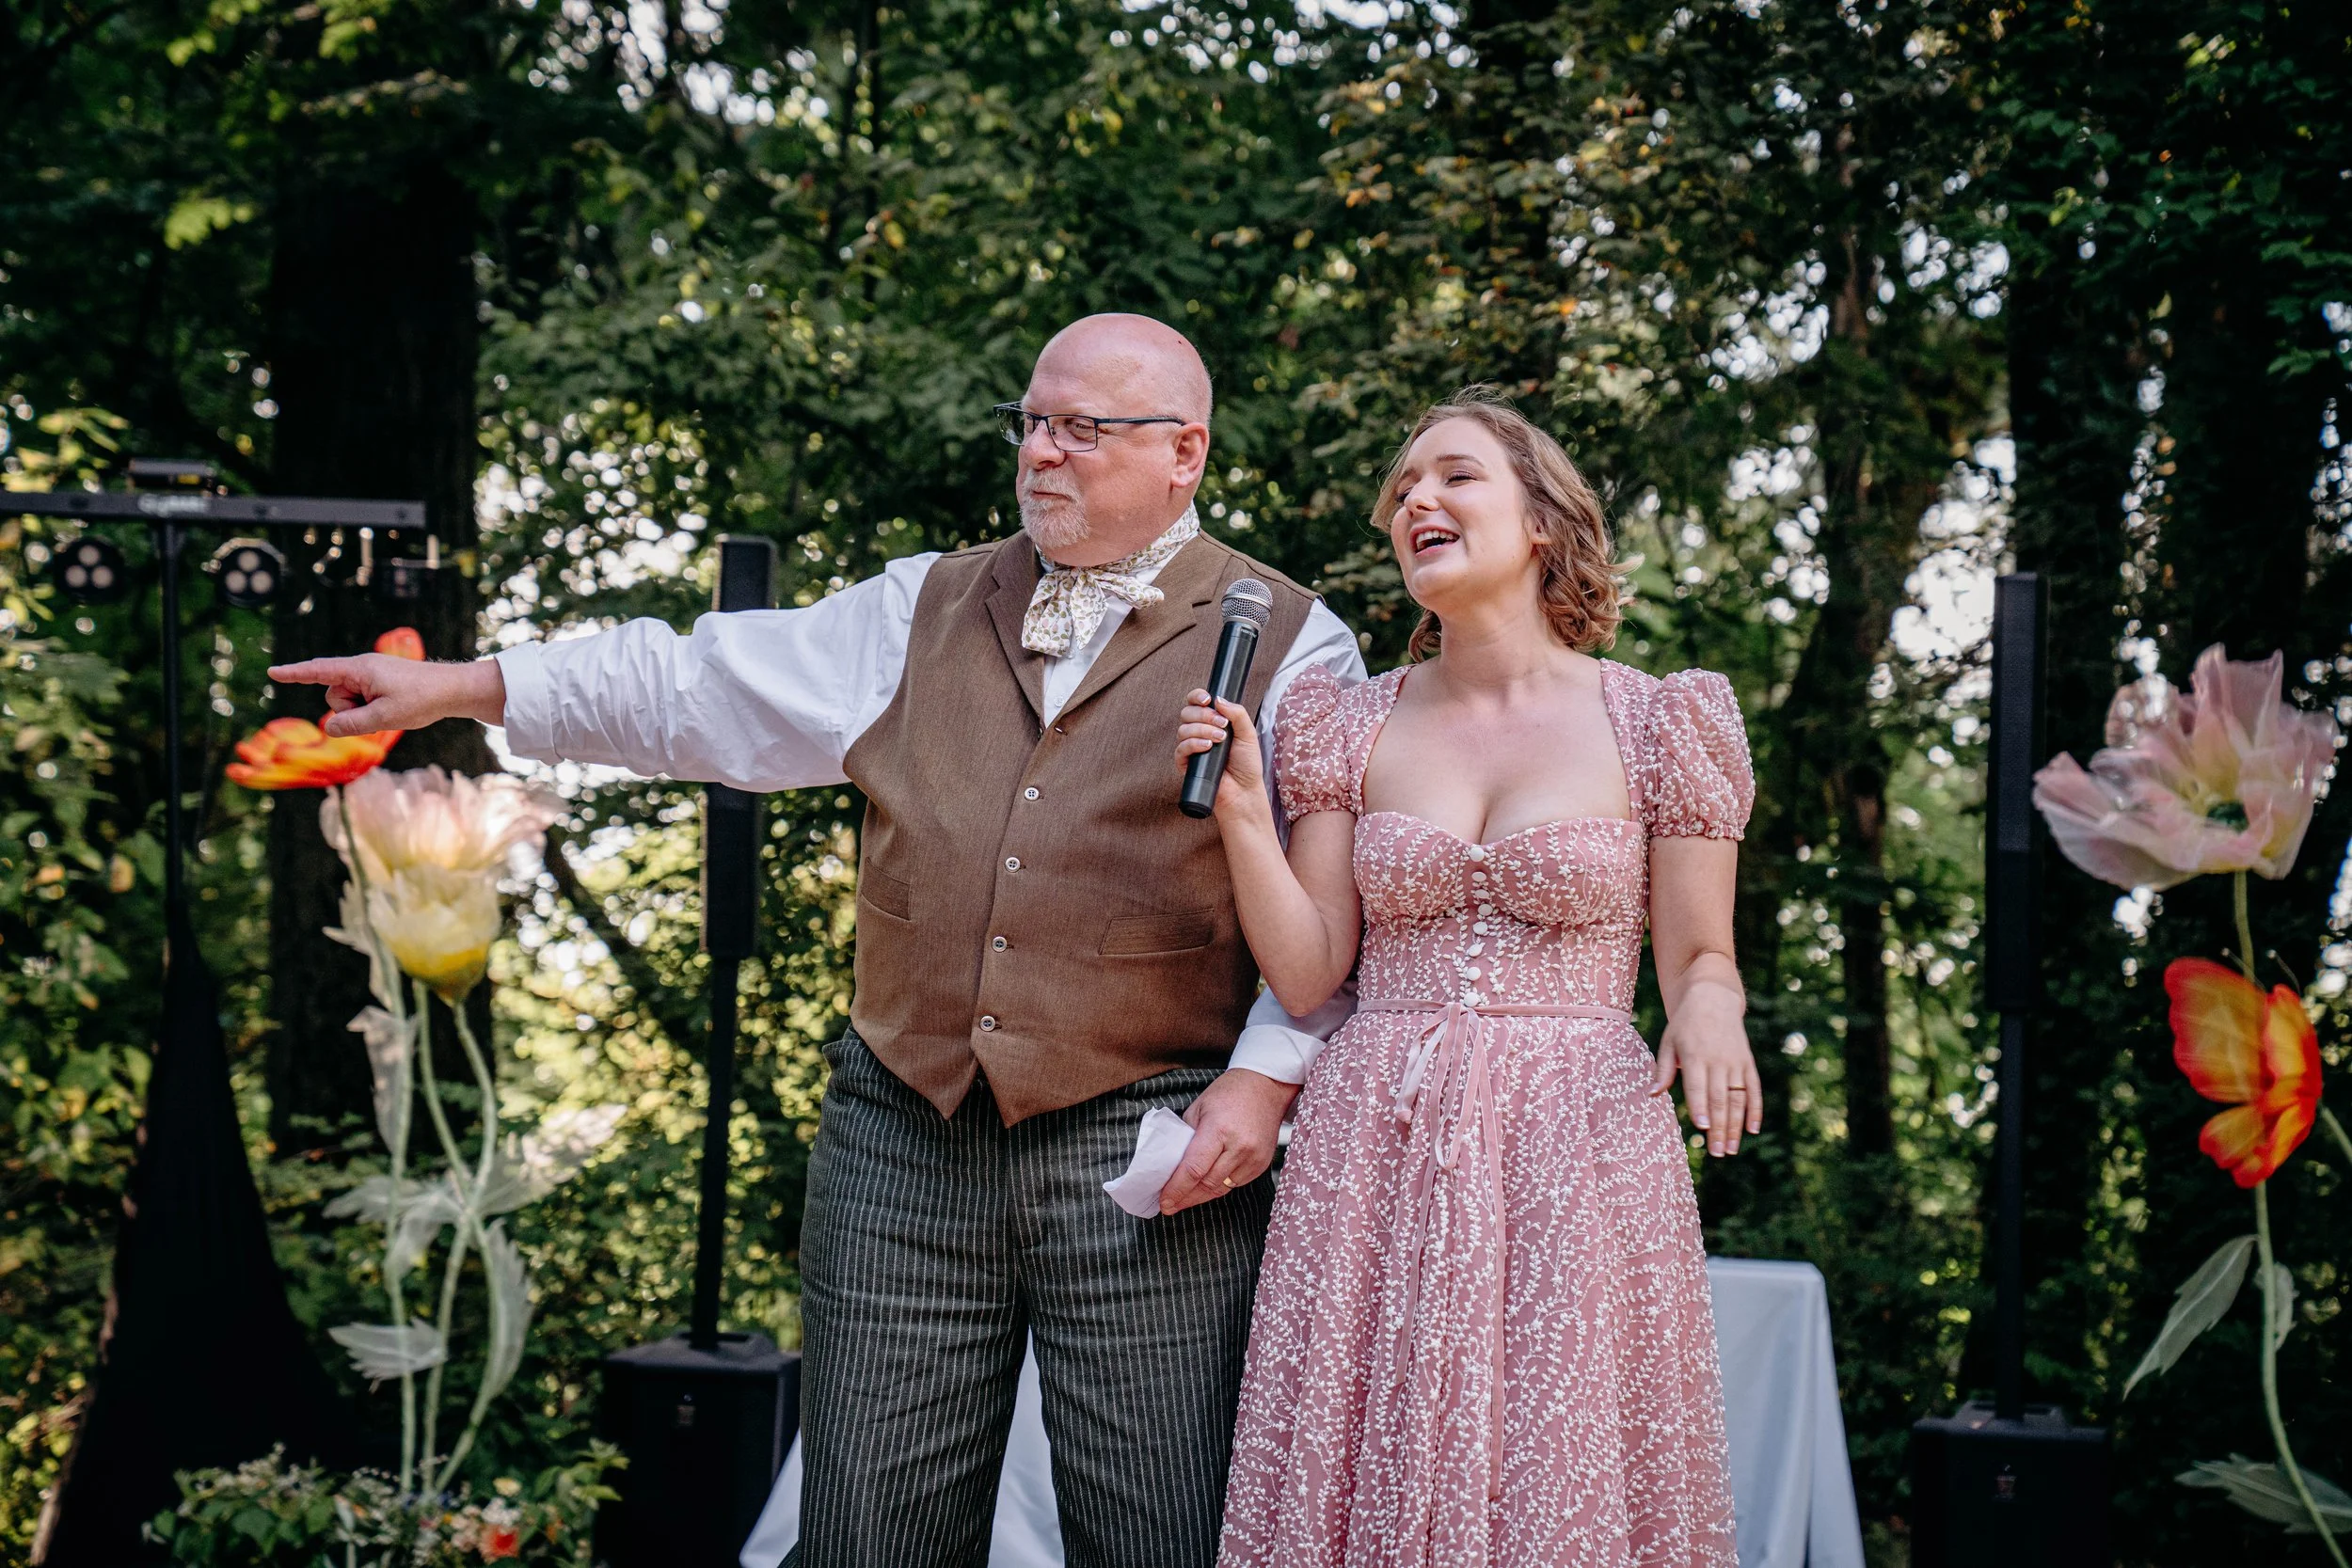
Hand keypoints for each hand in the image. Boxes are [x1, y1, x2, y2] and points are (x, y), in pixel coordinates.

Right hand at [268, 654, 506, 736]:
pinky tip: (393, 709)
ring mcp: (372, 676)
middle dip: (348, 711)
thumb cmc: (422, 699)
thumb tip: (329, 727)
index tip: (273, 672)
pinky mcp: (381, 684)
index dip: (294, 674)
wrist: (453, 690)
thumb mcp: (384, 717)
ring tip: (391, 710)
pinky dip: (372, 710)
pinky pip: (363, 702)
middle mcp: (362, 669)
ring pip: (348, 702)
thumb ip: (352, 724)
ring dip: (362, 712)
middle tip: (381, 712)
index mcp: (360, 669)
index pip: (319, 671)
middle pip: (334, 695)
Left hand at [1158, 1068, 1299, 1213]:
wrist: (1266, 1087)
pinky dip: (1219, 1188)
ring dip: (1200, 1197)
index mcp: (1218, 1129)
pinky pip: (1236, 1184)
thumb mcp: (1199, 1107)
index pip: (1193, 1168)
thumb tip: (1172, 1163)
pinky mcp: (1262, 1164)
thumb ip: (1186, 1136)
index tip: (1163, 1201)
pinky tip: (1205, 1189)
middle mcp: (1239, 1146)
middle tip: (1168, 1205)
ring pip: (1221, 1188)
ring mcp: (1254, 1157)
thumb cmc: (1230, 1093)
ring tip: (1183, 1201)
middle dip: (1185, 1198)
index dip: (1176, 1189)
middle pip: (1207, 1184)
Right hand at [1174, 690, 1267, 822]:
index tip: (1207, 699)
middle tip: (1222, 724)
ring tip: (1220, 739)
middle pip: (1187, 712)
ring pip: (1183, 729)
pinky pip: (1180, 748)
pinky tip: (1207, 747)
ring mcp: (1190, 748)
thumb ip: (1237, 713)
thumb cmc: (1247, 763)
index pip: (1195, 703)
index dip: (1196, 696)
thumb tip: (1218, 698)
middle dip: (1204, 715)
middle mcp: (1198, 732)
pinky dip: (1193, 744)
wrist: (1244, 790)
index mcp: (1211, 722)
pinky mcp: (1185, 764)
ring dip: (1202, 730)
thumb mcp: (1248, 733)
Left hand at [1650, 981, 1760, 1156]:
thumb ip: (1663, 1069)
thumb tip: (1652, 1094)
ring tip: (1731, 1149)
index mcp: (1694, 1056)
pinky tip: (1752, 1129)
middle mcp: (1717, 1060)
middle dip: (1719, 1128)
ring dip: (1735, 1126)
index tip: (1702, 1128)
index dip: (1700, 1107)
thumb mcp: (1668, 1041)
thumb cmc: (1684, 1024)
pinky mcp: (1747, 1063)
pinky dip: (1755, 1109)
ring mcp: (1735, 1062)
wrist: (1713, 999)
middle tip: (1718, 1153)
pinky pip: (1753, 1089)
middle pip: (1719, 1099)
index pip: (1698, 1086)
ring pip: (1737, 1098)